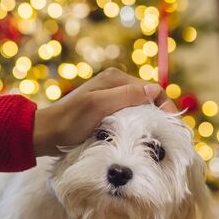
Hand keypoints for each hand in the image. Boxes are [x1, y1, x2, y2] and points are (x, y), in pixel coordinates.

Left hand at [33, 68, 177, 155]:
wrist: (45, 134)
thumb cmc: (69, 122)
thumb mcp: (98, 107)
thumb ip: (125, 96)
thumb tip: (154, 91)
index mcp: (115, 79)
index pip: (152, 89)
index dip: (166, 106)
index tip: (173, 126)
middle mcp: (115, 84)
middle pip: (148, 99)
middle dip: (160, 115)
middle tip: (169, 136)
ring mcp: (110, 98)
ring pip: (140, 109)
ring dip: (150, 122)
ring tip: (158, 139)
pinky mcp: (106, 111)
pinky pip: (130, 116)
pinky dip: (138, 126)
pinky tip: (141, 139)